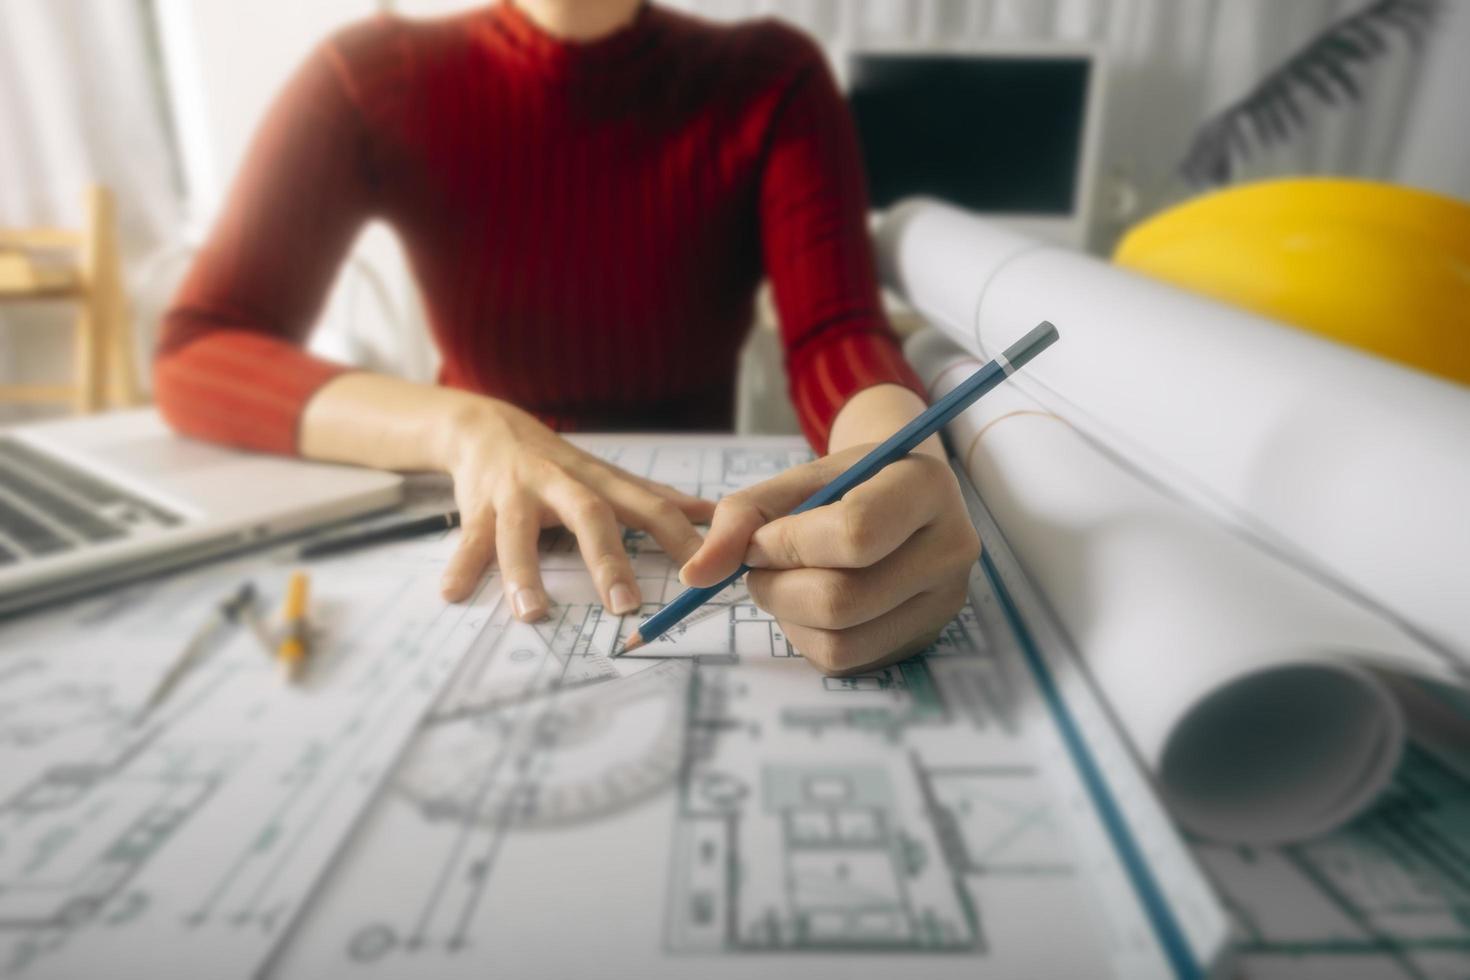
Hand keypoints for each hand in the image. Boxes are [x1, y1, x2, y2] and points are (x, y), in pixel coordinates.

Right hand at [439, 399, 714, 618]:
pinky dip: (461, 565)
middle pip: (590, 516)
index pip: (651, 507)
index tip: (703, 574)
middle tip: (626, 606)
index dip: (679, 537)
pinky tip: (453, 593)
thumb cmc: (557, 462)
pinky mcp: (478, 504)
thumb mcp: (607, 474)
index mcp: (601, 482)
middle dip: (608, 559)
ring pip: (520, 530)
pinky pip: (470, 537)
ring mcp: (517, 493)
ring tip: (532, 613)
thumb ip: (653, 498)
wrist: (486, 426)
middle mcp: (562, 483)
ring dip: (524, 571)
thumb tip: (709, 512)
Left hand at [680, 445, 979, 674]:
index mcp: (925, 488)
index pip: (855, 534)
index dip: (789, 544)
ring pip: (841, 640)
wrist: (901, 496)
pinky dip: (806, 637)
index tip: (762, 538)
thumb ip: (742, 516)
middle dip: (777, 586)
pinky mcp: (924, 639)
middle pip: (843, 598)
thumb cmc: (847, 482)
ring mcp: (944, 603)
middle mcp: (951, 548)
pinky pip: (846, 661)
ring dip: (787, 615)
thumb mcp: (797, 480)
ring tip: (783, 582)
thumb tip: (696, 575)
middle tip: (758, 566)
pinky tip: (807, 605)